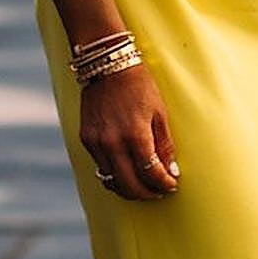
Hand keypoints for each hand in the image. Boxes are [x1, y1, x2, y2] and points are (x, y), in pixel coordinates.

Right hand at [80, 62, 179, 201]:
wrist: (108, 64)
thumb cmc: (139, 85)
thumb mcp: (159, 112)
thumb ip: (164, 144)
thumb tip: (171, 172)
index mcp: (136, 135)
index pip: (151, 173)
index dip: (164, 183)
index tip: (172, 185)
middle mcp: (113, 143)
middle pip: (130, 185)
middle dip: (147, 193)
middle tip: (158, 192)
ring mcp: (97, 142)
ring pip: (112, 181)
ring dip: (129, 189)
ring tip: (142, 186)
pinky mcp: (86, 139)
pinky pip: (101, 167)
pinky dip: (114, 174)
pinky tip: (125, 170)